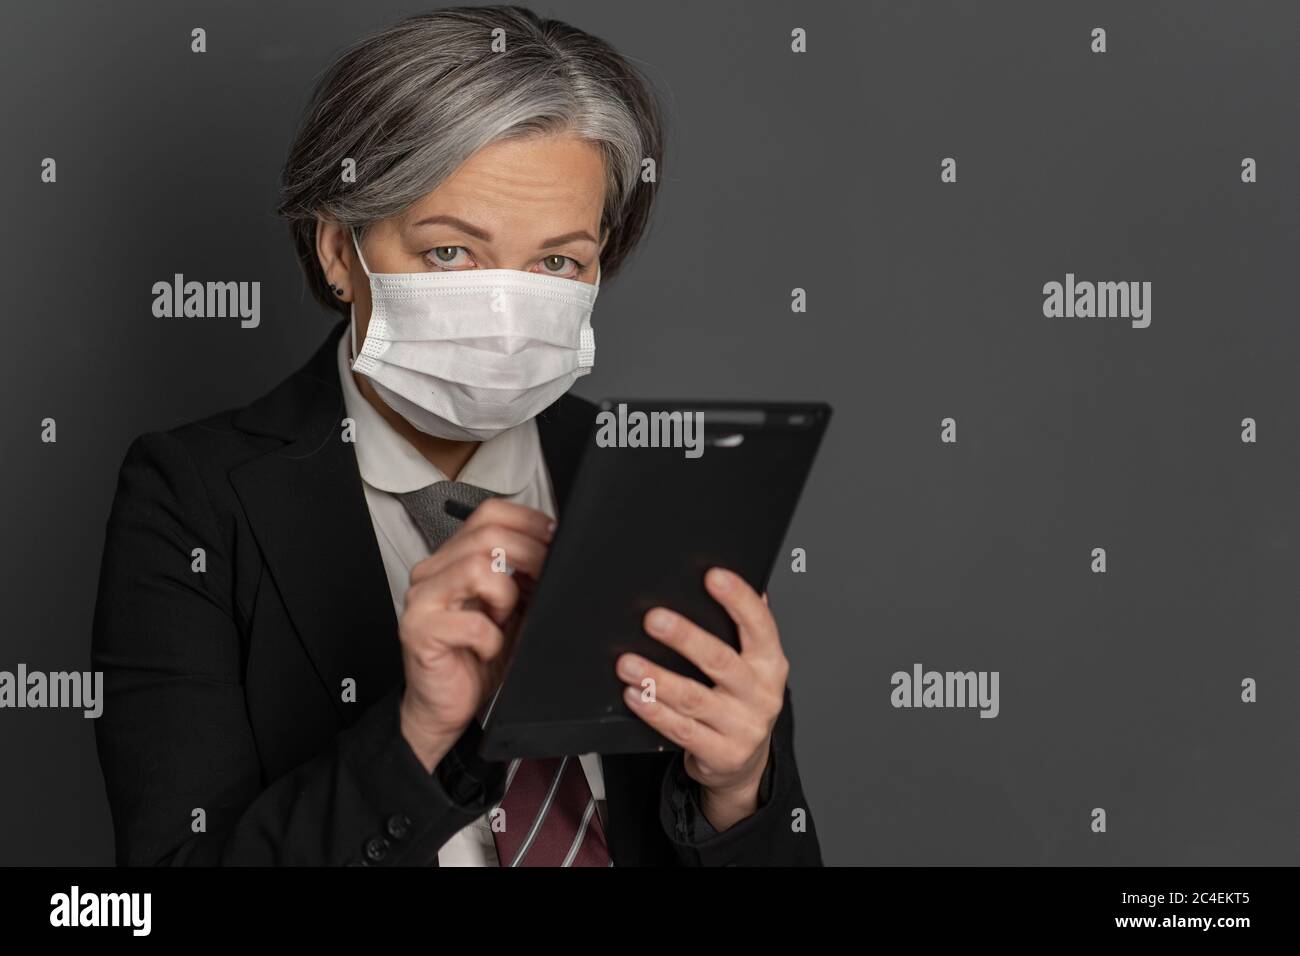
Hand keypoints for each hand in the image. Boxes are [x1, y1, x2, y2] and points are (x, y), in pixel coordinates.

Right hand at [397, 499, 553, 772]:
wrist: (446, 707)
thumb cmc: (477, 656)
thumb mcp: (510, 608)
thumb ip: (523, 576)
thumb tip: (556, 549)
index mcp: (453, 558)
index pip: (489, 513)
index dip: (529, 521)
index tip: (555, 539)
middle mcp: (432, 572)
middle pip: (488, 535)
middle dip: (530, 554)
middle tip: (546, 579)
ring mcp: (421, 599)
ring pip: (477, 568)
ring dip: (506, 596)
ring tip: (503, 619)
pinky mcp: (419, 630)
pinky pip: (471, 622)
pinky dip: (491, 637)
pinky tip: (488, 648)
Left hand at [616, 567, 788, 830]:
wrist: (745, 761)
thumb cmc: (741, 700)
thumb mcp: (752, 664)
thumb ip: (742, 626)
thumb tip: (728, 573)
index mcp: (770, 662)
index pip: (759, 624)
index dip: (738, 598)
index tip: (713, 576)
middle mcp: (761, 693)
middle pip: (720, 660)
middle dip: (685, 637)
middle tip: (653, 619)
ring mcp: (742, 726)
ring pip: (694, 698)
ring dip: (657, 678)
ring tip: (628, 662)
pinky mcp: (721, 753)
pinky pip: (681, 730)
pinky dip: (654, 711)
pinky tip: (635, 694)